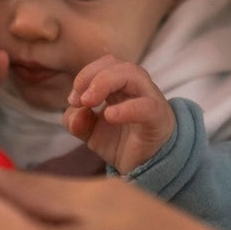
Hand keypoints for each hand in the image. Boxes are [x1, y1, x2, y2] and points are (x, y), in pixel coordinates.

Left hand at [62, 55, 174, 173]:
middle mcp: (136, 86)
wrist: (148, 166)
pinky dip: (126, 108)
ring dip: (106, 83)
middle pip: (116, 63)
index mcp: (120, 84)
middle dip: (92, 76)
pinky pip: (146, 107)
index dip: (85, 76)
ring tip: (90, 103)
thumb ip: (76, 121)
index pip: (104, 64)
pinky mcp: (157, 118)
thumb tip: (76, 114)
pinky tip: (110, 115)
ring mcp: (149, 98)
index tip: (73, 101)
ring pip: (133, 74)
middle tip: (79, 100)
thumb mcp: (90, 132)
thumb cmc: (122, 140)